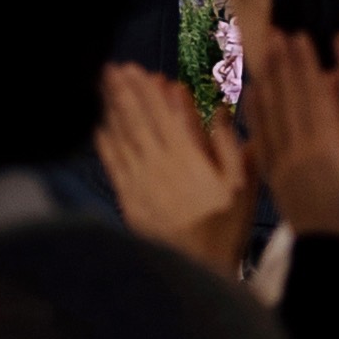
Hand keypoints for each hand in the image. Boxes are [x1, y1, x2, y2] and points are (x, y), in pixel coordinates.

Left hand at [100, 62, 255, 274]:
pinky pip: (113, 166)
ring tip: (100, 84)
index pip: (165, 116)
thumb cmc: (226, 228)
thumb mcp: (241, 184)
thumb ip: (228, 144)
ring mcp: (141, 183)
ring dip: (111, 109)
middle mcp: (161, 166)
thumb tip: (220, 107)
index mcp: (189, 158)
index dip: (149, 92)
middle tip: (111, 68)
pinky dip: (104, 144)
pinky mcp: (129, 202)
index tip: (137, 70)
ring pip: (123, 138)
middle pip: (139, 121)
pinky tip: (97, 125)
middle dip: (124, 92)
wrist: (201, 271)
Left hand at [242, 17, 338, 254]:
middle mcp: (300, 153)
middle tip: (276, 35)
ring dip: (268, 82)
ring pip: (270, 116)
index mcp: (326, 148)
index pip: (312, 97)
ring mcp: (283, 168)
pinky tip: (251, 96)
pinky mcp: (275, 181)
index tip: (298, 38)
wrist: (337, 259)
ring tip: (263, 55)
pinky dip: (255, 116)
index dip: (304, 66)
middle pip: (288, 100)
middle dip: (283, 66)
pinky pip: (259, 142)